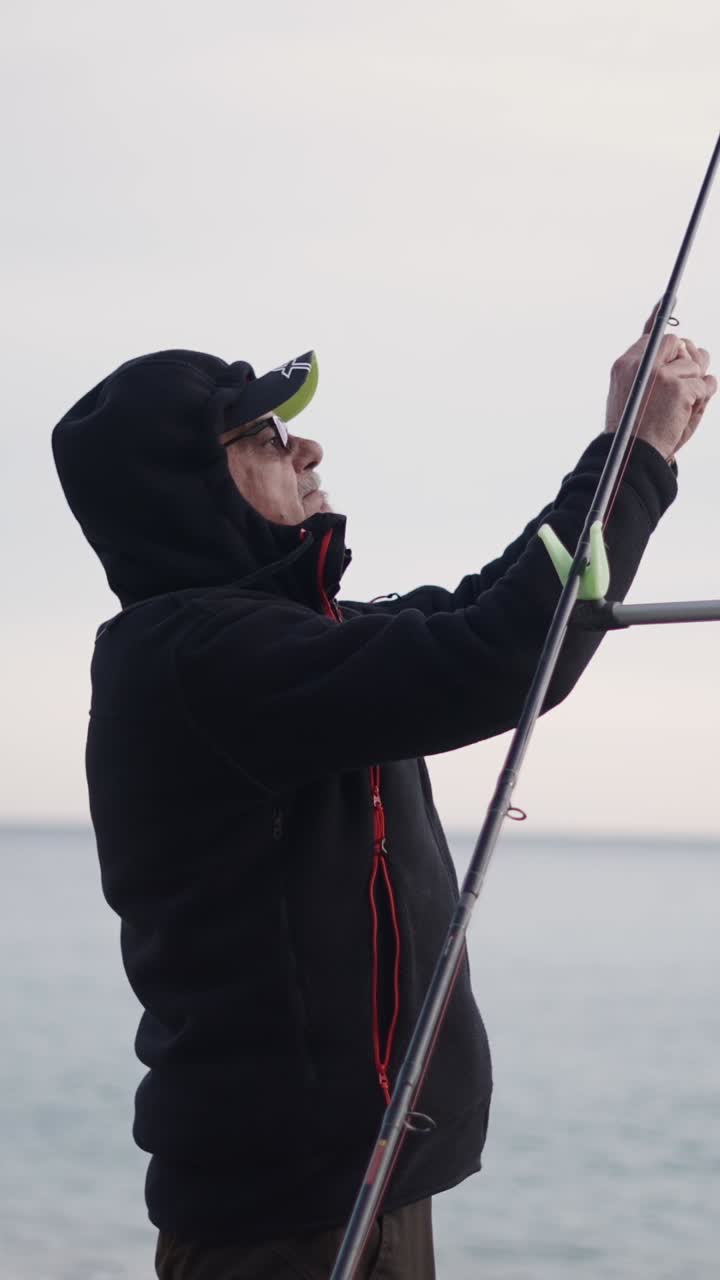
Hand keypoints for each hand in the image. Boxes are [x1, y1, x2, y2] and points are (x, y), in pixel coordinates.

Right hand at [605, 307, 716, 461]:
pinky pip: (705, 383)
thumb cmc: (635, 431)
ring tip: (679, 405)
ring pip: (694, 363)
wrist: (634, 457)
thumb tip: (672, 336)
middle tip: (680, 382)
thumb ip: (647, 366)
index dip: (662, 322)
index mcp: (625, 365)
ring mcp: (660, 374)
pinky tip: (686, 412)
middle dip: (684, 361)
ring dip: (694, 384)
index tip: (667, 296)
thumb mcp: (632, 395)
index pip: (651, 333)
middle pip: (677, 341)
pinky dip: (702, 399)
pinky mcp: (678, 387)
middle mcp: (641, 364)